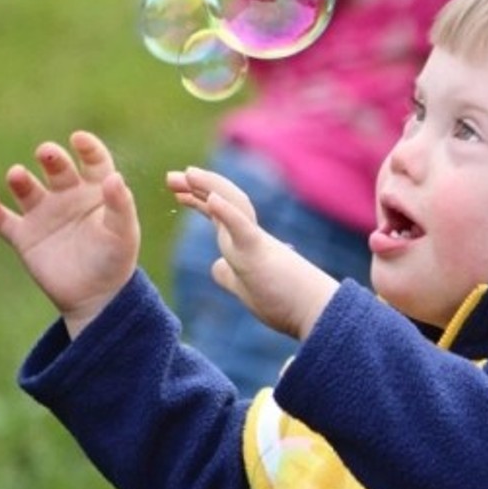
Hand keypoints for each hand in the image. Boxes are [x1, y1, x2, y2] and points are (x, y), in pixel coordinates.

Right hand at [0, 130, 139, 337]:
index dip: (87, 147)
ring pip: (27, 189)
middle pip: (57, 169)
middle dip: (51, 157)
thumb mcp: (124, 234)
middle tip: (46, 152)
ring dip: (20, 180)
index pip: (93, 161)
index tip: (79, 139)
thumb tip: (115, 177)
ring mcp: (44, 214)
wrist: (96, 297)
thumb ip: (121, 205)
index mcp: (96, 191)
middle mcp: (67, 196)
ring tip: (17, 174)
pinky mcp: (24, 237)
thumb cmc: (115, 261)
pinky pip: (3, 220)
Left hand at [167, 167, 337, 339]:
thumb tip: (217, 267)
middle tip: (170, 176)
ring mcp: (256, 244)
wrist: (317, 314)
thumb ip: (231, 275)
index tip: (178, 190)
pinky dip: (226, 212)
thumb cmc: (286, 303)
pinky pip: (242, 229)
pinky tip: (210, 199)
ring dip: (210, 188)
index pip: (218, 215)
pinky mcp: (260, 255)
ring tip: (188, 174)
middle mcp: (250, 237)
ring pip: (233, 205)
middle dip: (196, 187)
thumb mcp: (247, 289)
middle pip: (221, 203)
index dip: (198, 200)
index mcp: (246, 246)